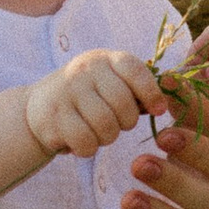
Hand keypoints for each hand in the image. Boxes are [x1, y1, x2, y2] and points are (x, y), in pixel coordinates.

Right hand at [23, 45, 165, 158]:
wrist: (39, 106)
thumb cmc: (89, 97)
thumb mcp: (111, 83)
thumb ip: (137, 90)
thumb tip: (169, 96)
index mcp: (104, 59)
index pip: (134, 70)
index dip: (151, 92)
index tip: (159, 110)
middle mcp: (83, 70)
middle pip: (123, 105)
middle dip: (126, 123)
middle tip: (117, 125)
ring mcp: (65, 92)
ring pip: (106, 127)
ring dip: (107, 138)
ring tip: (97, 132)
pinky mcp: (52, 117)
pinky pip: (86, 143)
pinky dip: (88, 149)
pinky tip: (79, 141)